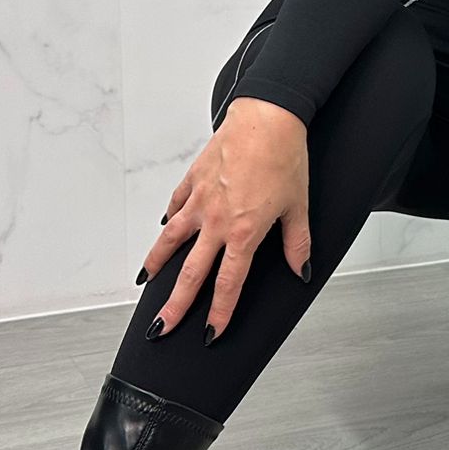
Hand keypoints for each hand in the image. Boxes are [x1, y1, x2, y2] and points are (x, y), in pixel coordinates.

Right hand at [137, 99, 312, 342]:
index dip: (219, 312)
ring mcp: (200, 200)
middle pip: (191, 272)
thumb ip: (297, 243)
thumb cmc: (285, 157)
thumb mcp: (299, 205)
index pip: (228, 284)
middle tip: (161, 328)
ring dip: (157, 264)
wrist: (267, 116)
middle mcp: (216, 221)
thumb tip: (302, 270)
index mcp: (244, 232)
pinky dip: (169, 219)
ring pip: (171, 239)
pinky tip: (164, 227)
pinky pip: (176, 205)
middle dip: (175, 305)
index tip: (210, 333)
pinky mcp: (193, 179)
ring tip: (146, 283)